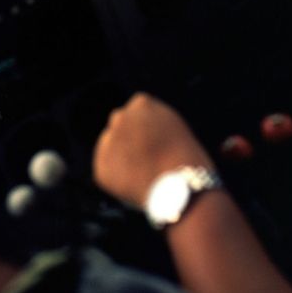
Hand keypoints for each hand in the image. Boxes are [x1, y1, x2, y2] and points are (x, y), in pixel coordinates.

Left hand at [93, 92, 214, 207]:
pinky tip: (136, 188)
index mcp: (142, 104)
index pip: (137, 111)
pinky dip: (117, 180)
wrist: (182, 188)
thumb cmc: (189, 163)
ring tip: (144, 177)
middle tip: (144, 160)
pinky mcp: (102, 166)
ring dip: (121, 158)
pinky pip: (106, 171)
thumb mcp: (176, 131)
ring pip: (111, 147)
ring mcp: (110, 140)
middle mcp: (121, 116)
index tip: (154, 143)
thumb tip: (143, 138)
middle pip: (121, 124)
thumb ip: (155, 127)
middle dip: (129, 139)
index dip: (145, 129)